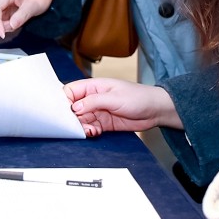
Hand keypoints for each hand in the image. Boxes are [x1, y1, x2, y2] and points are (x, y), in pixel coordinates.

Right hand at [64, 78, 180, 137]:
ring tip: (88, 130)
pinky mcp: (103, 123)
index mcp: (93, 86)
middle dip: (71, 118)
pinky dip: (89, 132)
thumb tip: (74, 107)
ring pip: (80, 120)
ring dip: (80, 127)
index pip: (70, 91)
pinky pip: (90, 128)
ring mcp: (98, 111)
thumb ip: (93, 101)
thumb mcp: (114, 97)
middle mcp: (93, 99)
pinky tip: (94, 132)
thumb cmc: (139, 97)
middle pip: (73, 108)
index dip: (64, 101)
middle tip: (74, 125)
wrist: (155, 111)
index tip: (63, 112)